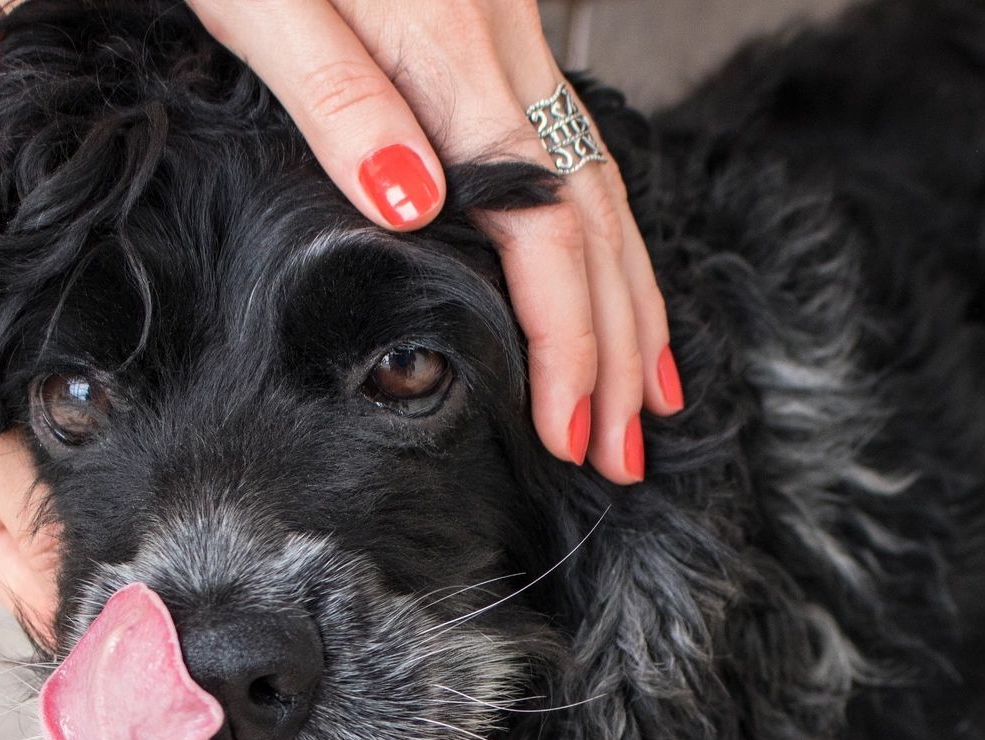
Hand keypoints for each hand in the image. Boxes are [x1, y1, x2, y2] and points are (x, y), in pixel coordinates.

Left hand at [188, 0, 681, 482]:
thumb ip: (336, 100)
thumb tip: (418, 206)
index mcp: (452, 51)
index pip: (541, 224)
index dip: (565, 336)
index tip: (571, 430)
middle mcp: (500, 47)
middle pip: (591, 217)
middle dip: (614, 345)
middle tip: (621, 452)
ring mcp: (504, 36)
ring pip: (597, 185)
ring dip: (626, 296)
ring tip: (648, 393)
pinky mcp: (485, 30)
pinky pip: (570, 149)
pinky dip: (600, 229)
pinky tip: (602, 267)